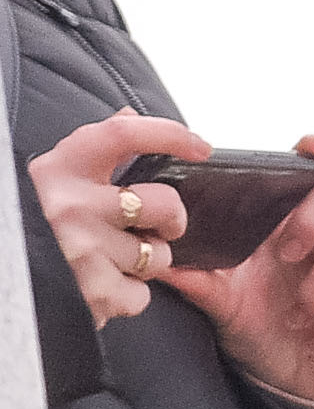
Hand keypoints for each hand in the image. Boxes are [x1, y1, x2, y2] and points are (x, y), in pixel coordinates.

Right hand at [26, 104, 200, 331]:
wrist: (9, 279)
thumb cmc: (41, 222)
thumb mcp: (62, 178)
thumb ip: (101, 149)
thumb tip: (131, 114)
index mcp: (62, 168)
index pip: (121, 134)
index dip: (168, 134)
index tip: (200, 147)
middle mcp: (69, 204)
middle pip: (165, 205)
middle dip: (170, 220)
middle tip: (148, 226)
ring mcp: (80, 248)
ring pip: (158, 255)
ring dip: (147, 260)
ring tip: (112, 258)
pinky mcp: (92, 291)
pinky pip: (142, 295)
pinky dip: (130, 295)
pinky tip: (102, 284)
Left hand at [174, 132, 313, 408]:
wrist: (293, 381)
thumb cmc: (257, 325)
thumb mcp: (219, 301)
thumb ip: (194, 276)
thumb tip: (155, 258)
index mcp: (280, 224)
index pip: (301, 174)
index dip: (310, 154)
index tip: (312, 146)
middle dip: (311, 217)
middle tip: (286, 253)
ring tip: (299, 310)